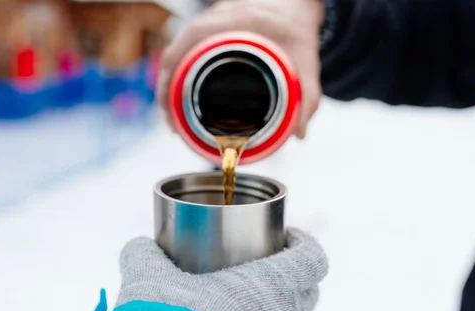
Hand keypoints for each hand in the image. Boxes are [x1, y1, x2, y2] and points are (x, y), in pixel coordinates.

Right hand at [116, 228, 328, 310]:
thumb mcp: (149, 279)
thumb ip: (144, 254)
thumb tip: (138, 245)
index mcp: (269, 287)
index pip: (312, 260)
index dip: (304, 244)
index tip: (286, 237)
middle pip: (306, 292)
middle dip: (290, 276)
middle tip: (261, 266)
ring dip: (270, 310)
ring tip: (238, 302)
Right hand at [158, 0, 324, 138]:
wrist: (294, 2)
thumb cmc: (295, 26)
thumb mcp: (305, 60)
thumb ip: (308, 96)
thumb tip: (300, 133)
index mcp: (228, 24)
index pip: (183, 51)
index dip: (171, 83)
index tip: (172, 112)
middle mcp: (210, 22)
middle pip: (173, 57)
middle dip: (167, 94)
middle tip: (174, 126)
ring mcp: (206, 25)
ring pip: (174, 56)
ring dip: (169, 85)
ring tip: (174, 117)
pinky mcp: (206, 31)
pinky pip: (182, 52)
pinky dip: (177, 75)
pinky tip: (179, 96)